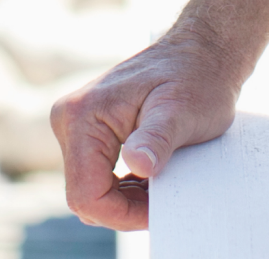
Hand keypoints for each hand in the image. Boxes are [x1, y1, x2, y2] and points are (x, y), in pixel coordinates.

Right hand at [50, 31, 244, 230]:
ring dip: (126, 199)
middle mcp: (69, 119)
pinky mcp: (87, 131)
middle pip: (84, 195)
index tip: (158, 211)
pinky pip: (96, 177)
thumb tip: (138, 164)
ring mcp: (76, 125)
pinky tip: (152, 176)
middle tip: (165, 198)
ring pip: (90, 189)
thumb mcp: (181, 111)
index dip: (122, 215)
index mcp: (82, 115)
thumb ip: (157, 139)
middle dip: (125, 208)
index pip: (86, 193)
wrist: (199, 53)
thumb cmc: (195, 77)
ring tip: (162, 183)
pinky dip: (124, 186)